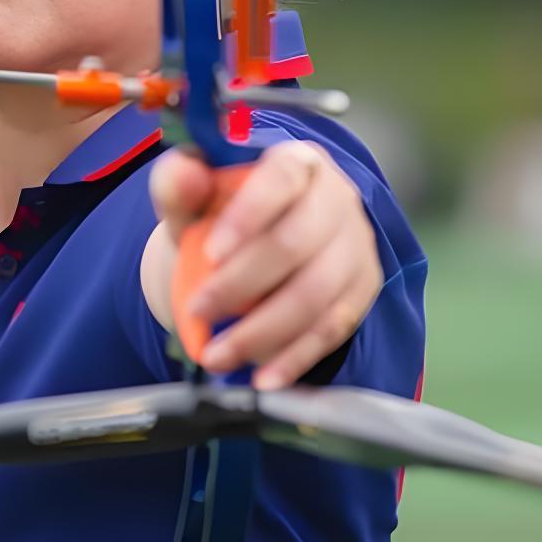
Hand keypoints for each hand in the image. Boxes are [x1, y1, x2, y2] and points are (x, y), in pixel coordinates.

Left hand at [150, 141, 382, 387]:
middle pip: (297, 245)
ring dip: (263, 332)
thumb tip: (183, 173)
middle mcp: (337, 200)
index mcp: (297, 163)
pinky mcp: (362, 290)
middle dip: (242, 285)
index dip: (248, 216)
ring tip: (216, 355)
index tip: (210, 254)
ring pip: (316, 296)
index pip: (281, 181)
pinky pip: (333, 330)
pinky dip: (295, 358)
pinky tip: (262, 378)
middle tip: (198, 311)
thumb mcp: (194, 195)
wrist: (256, 244)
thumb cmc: (223, 214)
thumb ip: (179, 183)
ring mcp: (356, 247)